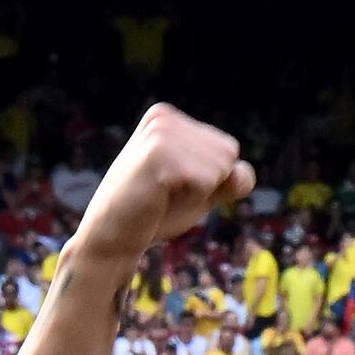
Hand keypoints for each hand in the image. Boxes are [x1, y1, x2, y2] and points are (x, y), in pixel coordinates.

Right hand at [66, 103, 252, 271]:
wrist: (112, 237)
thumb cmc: (155, 214)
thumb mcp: (201, 192)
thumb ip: (228, 181)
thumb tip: (242, 172)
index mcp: (169, 118)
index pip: (228, 150)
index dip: (211, 180)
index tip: (173, 184)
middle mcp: (164, 117)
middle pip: (229, 155)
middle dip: (208, 184)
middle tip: (168, 192)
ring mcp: (160, 133)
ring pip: (221, 168)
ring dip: (198, 194)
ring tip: (163, 194)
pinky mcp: (158, 154)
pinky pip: (206, 182)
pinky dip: (191, 201)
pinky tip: (159, 198)